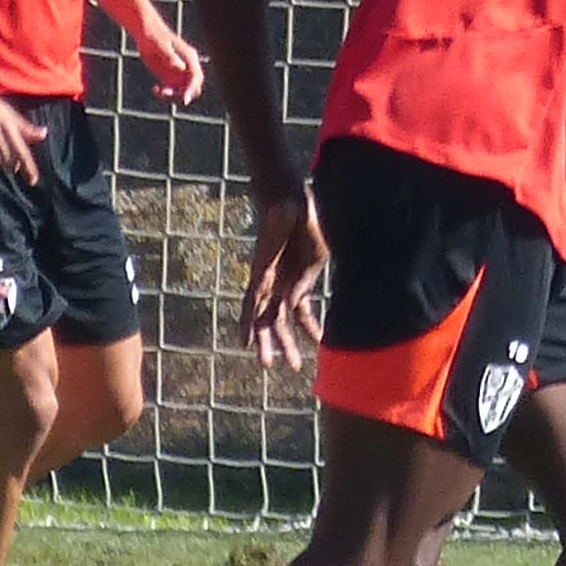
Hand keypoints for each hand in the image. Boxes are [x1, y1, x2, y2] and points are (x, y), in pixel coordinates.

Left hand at [132, 17, 207, 107]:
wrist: (146, 33)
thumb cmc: (155, 36)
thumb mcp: (162, 46)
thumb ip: (171, 57)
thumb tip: (181, 67)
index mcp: (190, 57)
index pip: (196, 77)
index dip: (192, 89)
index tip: (184, 99)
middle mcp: (187, 67)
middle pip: (193, 87)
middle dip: (183, 94)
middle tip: (167, 94)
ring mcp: (179, 73)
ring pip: (183, 91)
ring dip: (173, 95)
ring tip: (159, 92)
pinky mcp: (169, 76)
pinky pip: (172, 91)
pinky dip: (164, 93)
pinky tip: (154, 89)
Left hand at [241, 188, 326, 365]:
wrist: (292, 199)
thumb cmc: (307, 222)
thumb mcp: (316, 258)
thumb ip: (305, 283)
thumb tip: (293, 307)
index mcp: (300, 278)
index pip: (302, 311)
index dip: (311, 328)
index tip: (321, 343)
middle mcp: (281, 283)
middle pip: (280, 320)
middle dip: (287, 343)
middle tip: (294, 366)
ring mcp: (268, 279)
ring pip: (263, 317)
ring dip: (266, 341)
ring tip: (268, 365)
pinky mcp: (258, 273)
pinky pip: (248, 302)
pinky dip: (246, 322)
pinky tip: (244, 340)